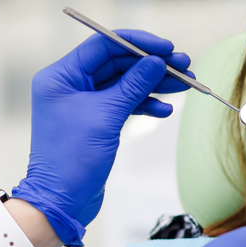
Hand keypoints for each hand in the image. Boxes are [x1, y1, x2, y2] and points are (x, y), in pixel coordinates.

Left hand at [11, 31, 191, 246]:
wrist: (62, 201)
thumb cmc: (72, 159)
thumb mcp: (107, 116)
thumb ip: (133, 85)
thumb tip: (156, 62)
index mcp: (61, 76)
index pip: (103, 45)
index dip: (137, 44)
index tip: (167, 48)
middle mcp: (69, 85)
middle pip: (117, 63)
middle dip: (151, 65)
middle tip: (184, 66)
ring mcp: (83, 103)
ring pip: (124, 84)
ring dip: (154, 84)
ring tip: (184, 85)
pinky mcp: (95, 121)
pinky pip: (123, 103)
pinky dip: (144, 104)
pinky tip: (164, 110)